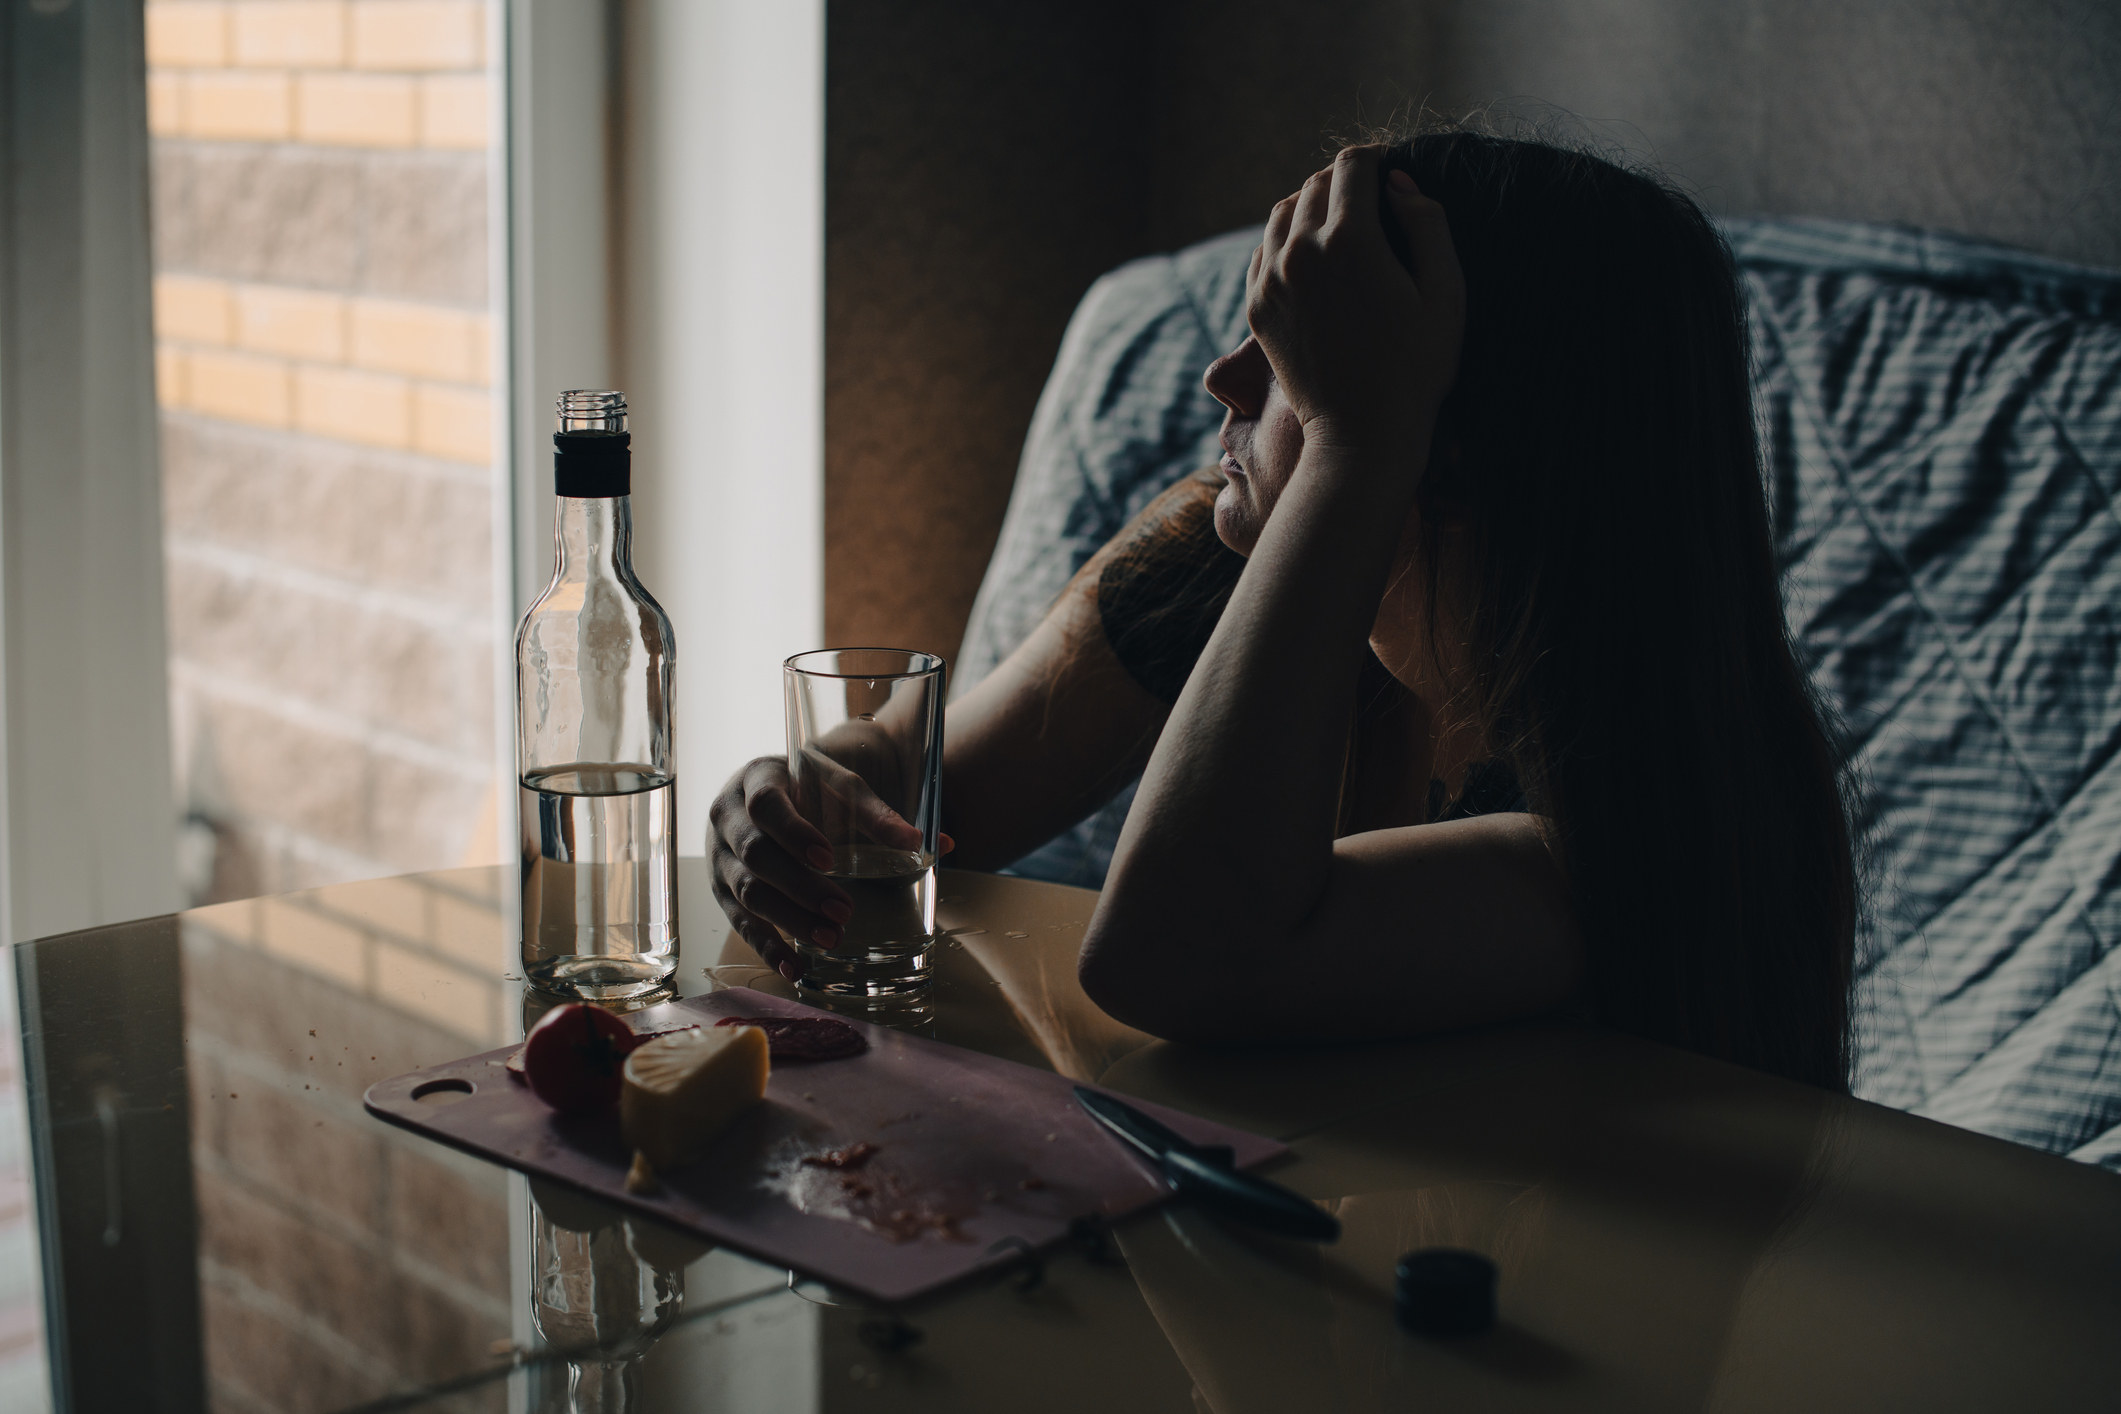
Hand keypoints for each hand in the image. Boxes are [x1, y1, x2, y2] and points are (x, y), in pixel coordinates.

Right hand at [707, 754, 947, 980]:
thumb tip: (941, 843)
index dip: (794, 833)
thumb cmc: (807, 789)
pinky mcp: (721, 890)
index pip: (766, 805)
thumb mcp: (839, 789)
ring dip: (790, 918)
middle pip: (755, 854)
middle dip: (800, 886)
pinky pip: (739, 922)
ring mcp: (719, 856)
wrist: (763, 790)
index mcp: (756, 779)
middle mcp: (728, 817)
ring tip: (831, 938)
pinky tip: (794, 967)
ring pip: (746, 891)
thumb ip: (882, 815)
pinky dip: (767, 947)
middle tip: (844, 910)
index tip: (829, 859)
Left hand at [1245, 145, 1463, 453]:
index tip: (1391, 168)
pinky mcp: (1257, 307)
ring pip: (1284, 212)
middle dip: (1345, 181)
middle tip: (1371, 196)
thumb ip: (1428, 225)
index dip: (1376, 158)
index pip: (1353, 165)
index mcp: (1349, 240)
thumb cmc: (1417, 368)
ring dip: (1312, 205)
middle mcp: (1300, 251)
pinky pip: (1265, 249)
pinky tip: (1312, 255)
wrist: (1361, 435)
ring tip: (1341, 221)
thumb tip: (1399, 184)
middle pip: (1315, 184)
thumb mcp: (1446, 293)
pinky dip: (1287, 239)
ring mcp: (1271, 280)